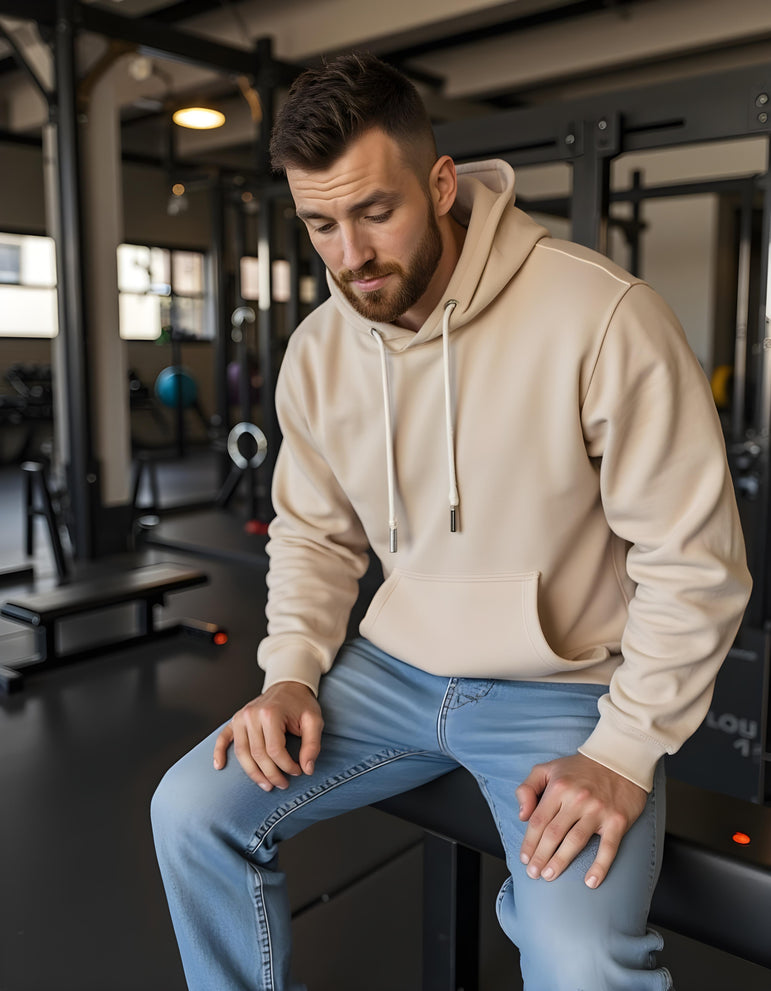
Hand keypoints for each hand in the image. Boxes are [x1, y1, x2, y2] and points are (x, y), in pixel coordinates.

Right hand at [213, 682, 323, 790]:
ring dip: (252, 773)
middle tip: (283, 784)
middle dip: (271, 774)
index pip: (275, 751)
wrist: (288, 685)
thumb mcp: (314, 720)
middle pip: (258, 755)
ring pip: (242, 753)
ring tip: (265, 785)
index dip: (287, 766)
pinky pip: (223, 738)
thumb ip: (312, 745)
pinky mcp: (235, 719)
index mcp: (271, 713)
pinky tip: (219, 766)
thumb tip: (307, 769)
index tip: (298, 772)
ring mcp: (241, 717)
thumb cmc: (301, 704)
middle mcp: (252, 715)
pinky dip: (219, 752)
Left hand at [515, 753, 646, 888]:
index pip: (538, 821)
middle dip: (540, 856)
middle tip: (533, 874)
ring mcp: (598, 810)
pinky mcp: (617, 820)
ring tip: (549, 876)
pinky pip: (608, 848)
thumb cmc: (580, 768)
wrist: (620, 759)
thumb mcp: (548, 768)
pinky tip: (591, 882)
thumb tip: (522, 815)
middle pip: (553, 834)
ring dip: (560, 862)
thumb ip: (528, 788)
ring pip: (575, 841)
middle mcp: (577, 799)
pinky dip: (600, 866)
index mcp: (558, 787)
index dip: (529, 842)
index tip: (524, 859)